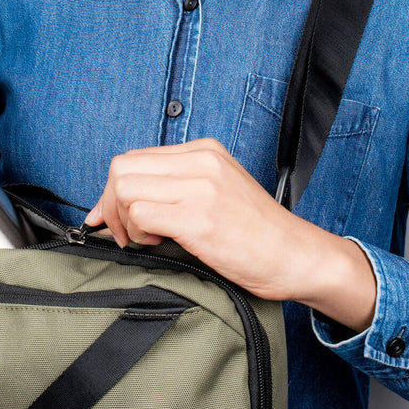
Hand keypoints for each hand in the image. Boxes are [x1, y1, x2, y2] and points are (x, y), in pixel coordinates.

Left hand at [84, 138, 376, 331]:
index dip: (112, 191)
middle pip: (121, 168)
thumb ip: (172, 189)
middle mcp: (201, 161)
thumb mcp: (216, 193)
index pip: (133, 159)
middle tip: (124, 233)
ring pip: (125, 189)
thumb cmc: (256, 234)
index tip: (110, 218)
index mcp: (203, 151)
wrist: (297, 256)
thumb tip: (114, 206)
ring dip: (124, 221)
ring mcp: (201, 187)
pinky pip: (141, 215)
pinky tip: (159, 243)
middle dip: (110, 205)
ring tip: (147, 239)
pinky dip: (138, 234)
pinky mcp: (199, 217)